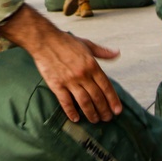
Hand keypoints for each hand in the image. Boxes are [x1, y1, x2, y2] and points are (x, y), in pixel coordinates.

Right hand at [0, 4, 121, 122]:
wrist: (44, 40)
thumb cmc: (65, 41)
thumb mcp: (87, 44)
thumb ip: (102, 52)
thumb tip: (117, 53)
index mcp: (91, 65)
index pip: (106, 86)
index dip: (113, 100)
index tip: (117, 111)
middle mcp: (82, 74)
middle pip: (97, 97)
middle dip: (104, 110)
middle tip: (107, 118)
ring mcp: (69, 80)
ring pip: (84, 102)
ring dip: (91, 113)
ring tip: (95, 120)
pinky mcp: (56, 85)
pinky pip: (66, 102)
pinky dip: (71, 111)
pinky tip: (75, 118)